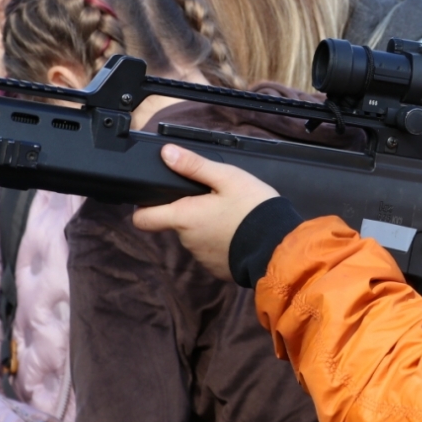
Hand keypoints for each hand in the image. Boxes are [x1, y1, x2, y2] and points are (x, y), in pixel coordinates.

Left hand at [134, 145, 278, 281]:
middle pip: (175, 223)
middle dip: (189, 211)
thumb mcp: (227, 178)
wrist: (279, 246)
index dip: (144, 207)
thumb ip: (194, 166)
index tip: (155, 197)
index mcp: (184, 217)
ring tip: (231, 215)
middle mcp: (187, 240)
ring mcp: (202, 257)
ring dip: (206, 226)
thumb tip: (167, 154)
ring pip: (195, 236)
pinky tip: (237, 232)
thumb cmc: (254, 210)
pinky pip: (211, 250)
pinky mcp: (217, 268)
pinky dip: (220, 241)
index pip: (142, 219)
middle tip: (213, 199)